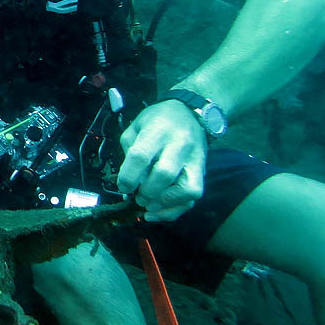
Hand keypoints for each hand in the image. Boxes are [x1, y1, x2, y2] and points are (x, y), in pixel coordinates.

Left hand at [117, 100, 206, 221]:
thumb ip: (130, 150)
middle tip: (137, 197)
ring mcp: (195, 159)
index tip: (122, 186)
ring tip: (149, 206)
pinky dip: (175, 210)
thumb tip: (128, 182)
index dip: (128, 176)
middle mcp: (180, 144)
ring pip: (186, 190)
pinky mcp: (202, 171)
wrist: (189, 113)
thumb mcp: (136, 126)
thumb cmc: (157, 120)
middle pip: (164, 174)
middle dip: (147, 192)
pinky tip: (158, 211)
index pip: (141, 156)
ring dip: (164, 204)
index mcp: (158, 130)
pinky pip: (193, 197)